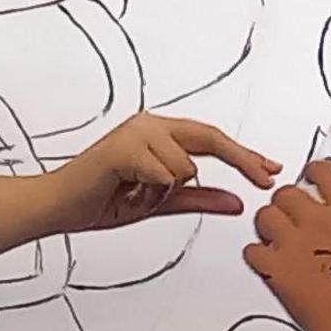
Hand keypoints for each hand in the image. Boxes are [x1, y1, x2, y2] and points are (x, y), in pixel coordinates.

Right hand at [52, 114, 279, 232]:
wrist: (59, 207)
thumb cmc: (102, 200)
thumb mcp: (161, 202)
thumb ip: (199, 199)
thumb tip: (237, 202)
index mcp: (158, 133)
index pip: (210, 139)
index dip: (243, 154)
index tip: (271, 169)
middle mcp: (149, 124)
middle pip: (210, 137)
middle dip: (242, 159)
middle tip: (265, 180)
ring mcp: (136, 132)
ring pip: (185, 166)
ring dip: (165, 191)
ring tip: (134, 194)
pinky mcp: (124, 147)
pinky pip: (164, 175)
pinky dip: (150, 193)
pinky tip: (124, 191)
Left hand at [244, 162, 330, 330]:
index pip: (323, 172)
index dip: (313, 173)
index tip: (310, 177)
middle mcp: (317, 222)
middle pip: (286, 192)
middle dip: (287, 204)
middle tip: (294, 218)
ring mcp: (292, 245)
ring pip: (264, 215)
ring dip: (269, 226)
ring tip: (279, 240)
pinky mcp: (273, 270)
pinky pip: (251, 250)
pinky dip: (257, 256)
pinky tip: (270, 265)